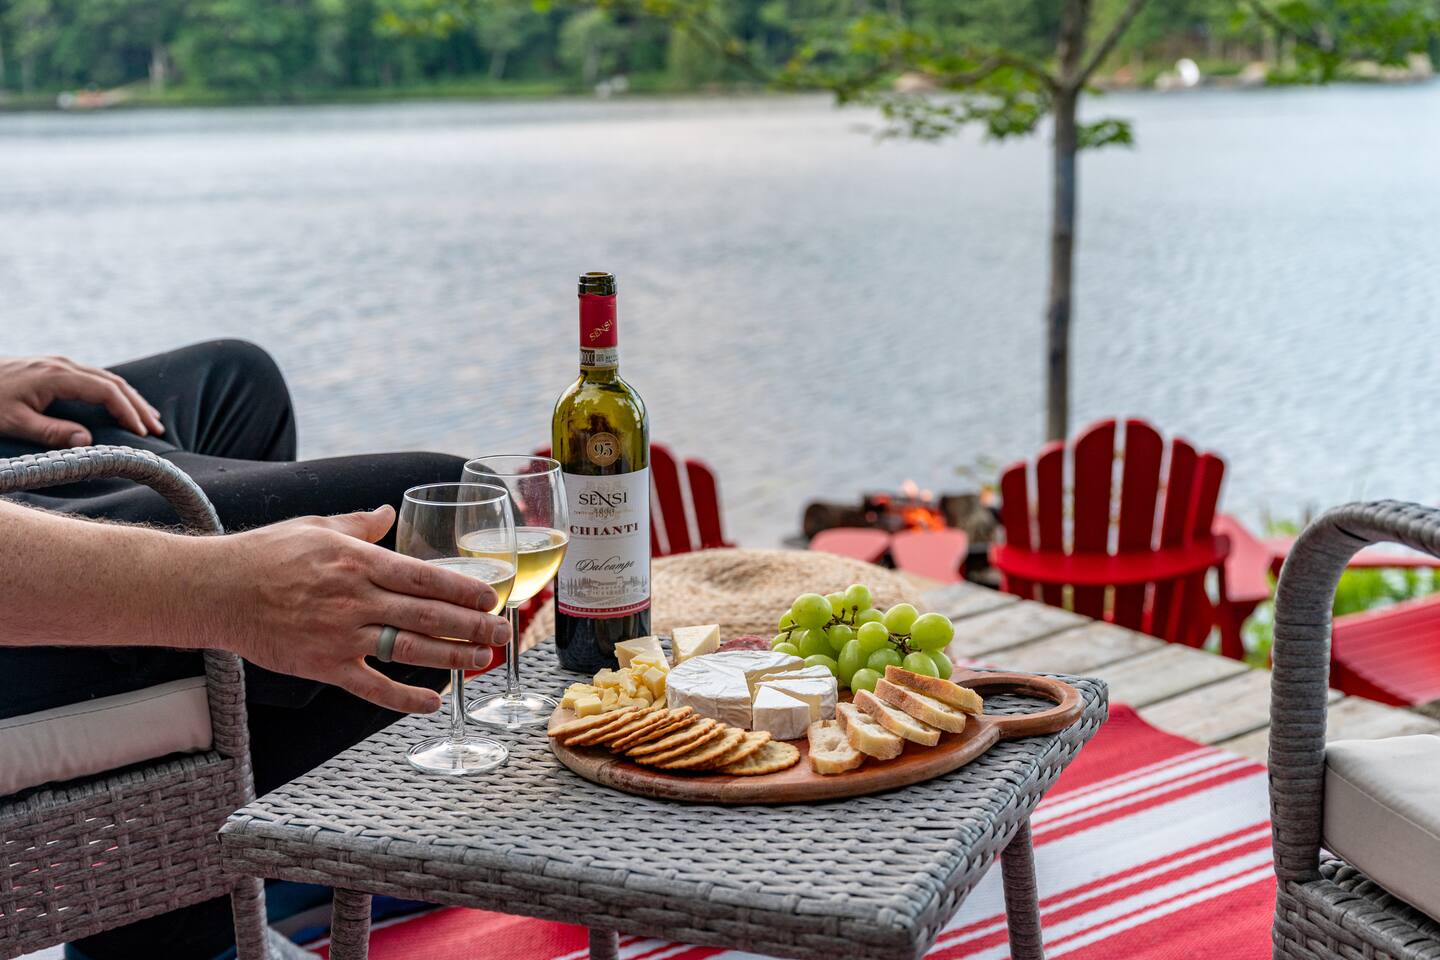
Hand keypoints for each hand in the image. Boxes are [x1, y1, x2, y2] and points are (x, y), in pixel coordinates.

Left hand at [0, 355, 164, 446]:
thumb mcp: (12, 422)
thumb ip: (50, 432)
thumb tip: (87, 440)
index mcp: (56, 375)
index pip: (106, 391)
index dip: (127, 411)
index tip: (142, 433)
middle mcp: (61, 365)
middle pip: (112, 382)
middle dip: (137, 405)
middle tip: (157, 428)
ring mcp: (57, 364)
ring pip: (105, 377)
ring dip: (129, 398)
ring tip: (148, 418)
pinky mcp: (52, 368)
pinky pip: (92, 377)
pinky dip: (113, 392)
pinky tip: (119, 404)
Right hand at [211, 505, 510, 712]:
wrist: (216, 590)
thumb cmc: (265, 554)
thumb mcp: (317, 527)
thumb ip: (361, 524)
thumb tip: (390, 512)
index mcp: (359, 562)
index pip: (425, 577)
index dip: (463, 589)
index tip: (492, 597)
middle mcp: (356, 599)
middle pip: (427, 616)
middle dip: (472, 625)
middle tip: (503, 633)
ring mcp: (341, 636)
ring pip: (409, 650)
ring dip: (452, 657)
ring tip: (482, 660)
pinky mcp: (323, 666)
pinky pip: (372, 687)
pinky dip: (404, 698)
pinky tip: (433, 702)